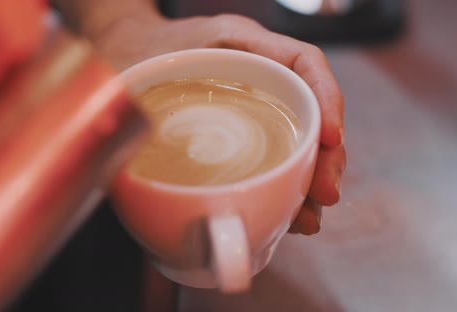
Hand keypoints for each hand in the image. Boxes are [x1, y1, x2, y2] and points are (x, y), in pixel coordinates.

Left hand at [93, 14, 345, 234]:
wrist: (126, 47)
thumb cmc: (132, 52)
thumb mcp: (133, 69)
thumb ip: (139, 108)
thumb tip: (133, 168)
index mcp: (239, 44)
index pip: (302, 61)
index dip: (326, 99)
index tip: (330, 140)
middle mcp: (258, 71)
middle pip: (311, 108)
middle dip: (326, 156)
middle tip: (325, 196)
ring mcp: (258, 99)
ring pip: (302, 136)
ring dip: (312, 178)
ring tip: (309, 219)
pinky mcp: (251, 125)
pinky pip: (282, 151)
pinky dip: (290, 183)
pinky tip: (289, 213)